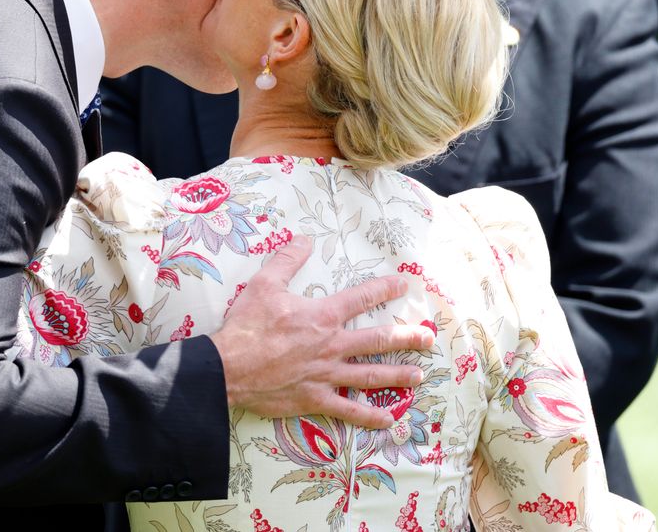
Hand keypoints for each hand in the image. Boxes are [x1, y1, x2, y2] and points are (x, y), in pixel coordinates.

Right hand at [210, 235, 432, 427]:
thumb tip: (304, 239)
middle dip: (406, 337)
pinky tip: (388, 420)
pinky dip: (370, 416)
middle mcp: (331, 345)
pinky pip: (348, 410)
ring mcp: (326, 375)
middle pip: (377, 340)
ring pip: (371, 375)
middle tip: (428, 337)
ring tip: (418, 376)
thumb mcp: (264, 283)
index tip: (403, 284)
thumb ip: (287, 260)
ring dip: (398, 375)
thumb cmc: (247, 324)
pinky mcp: (315, 399)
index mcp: (322, 316)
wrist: (229, 366)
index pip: (360, 298)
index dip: (383, 288)